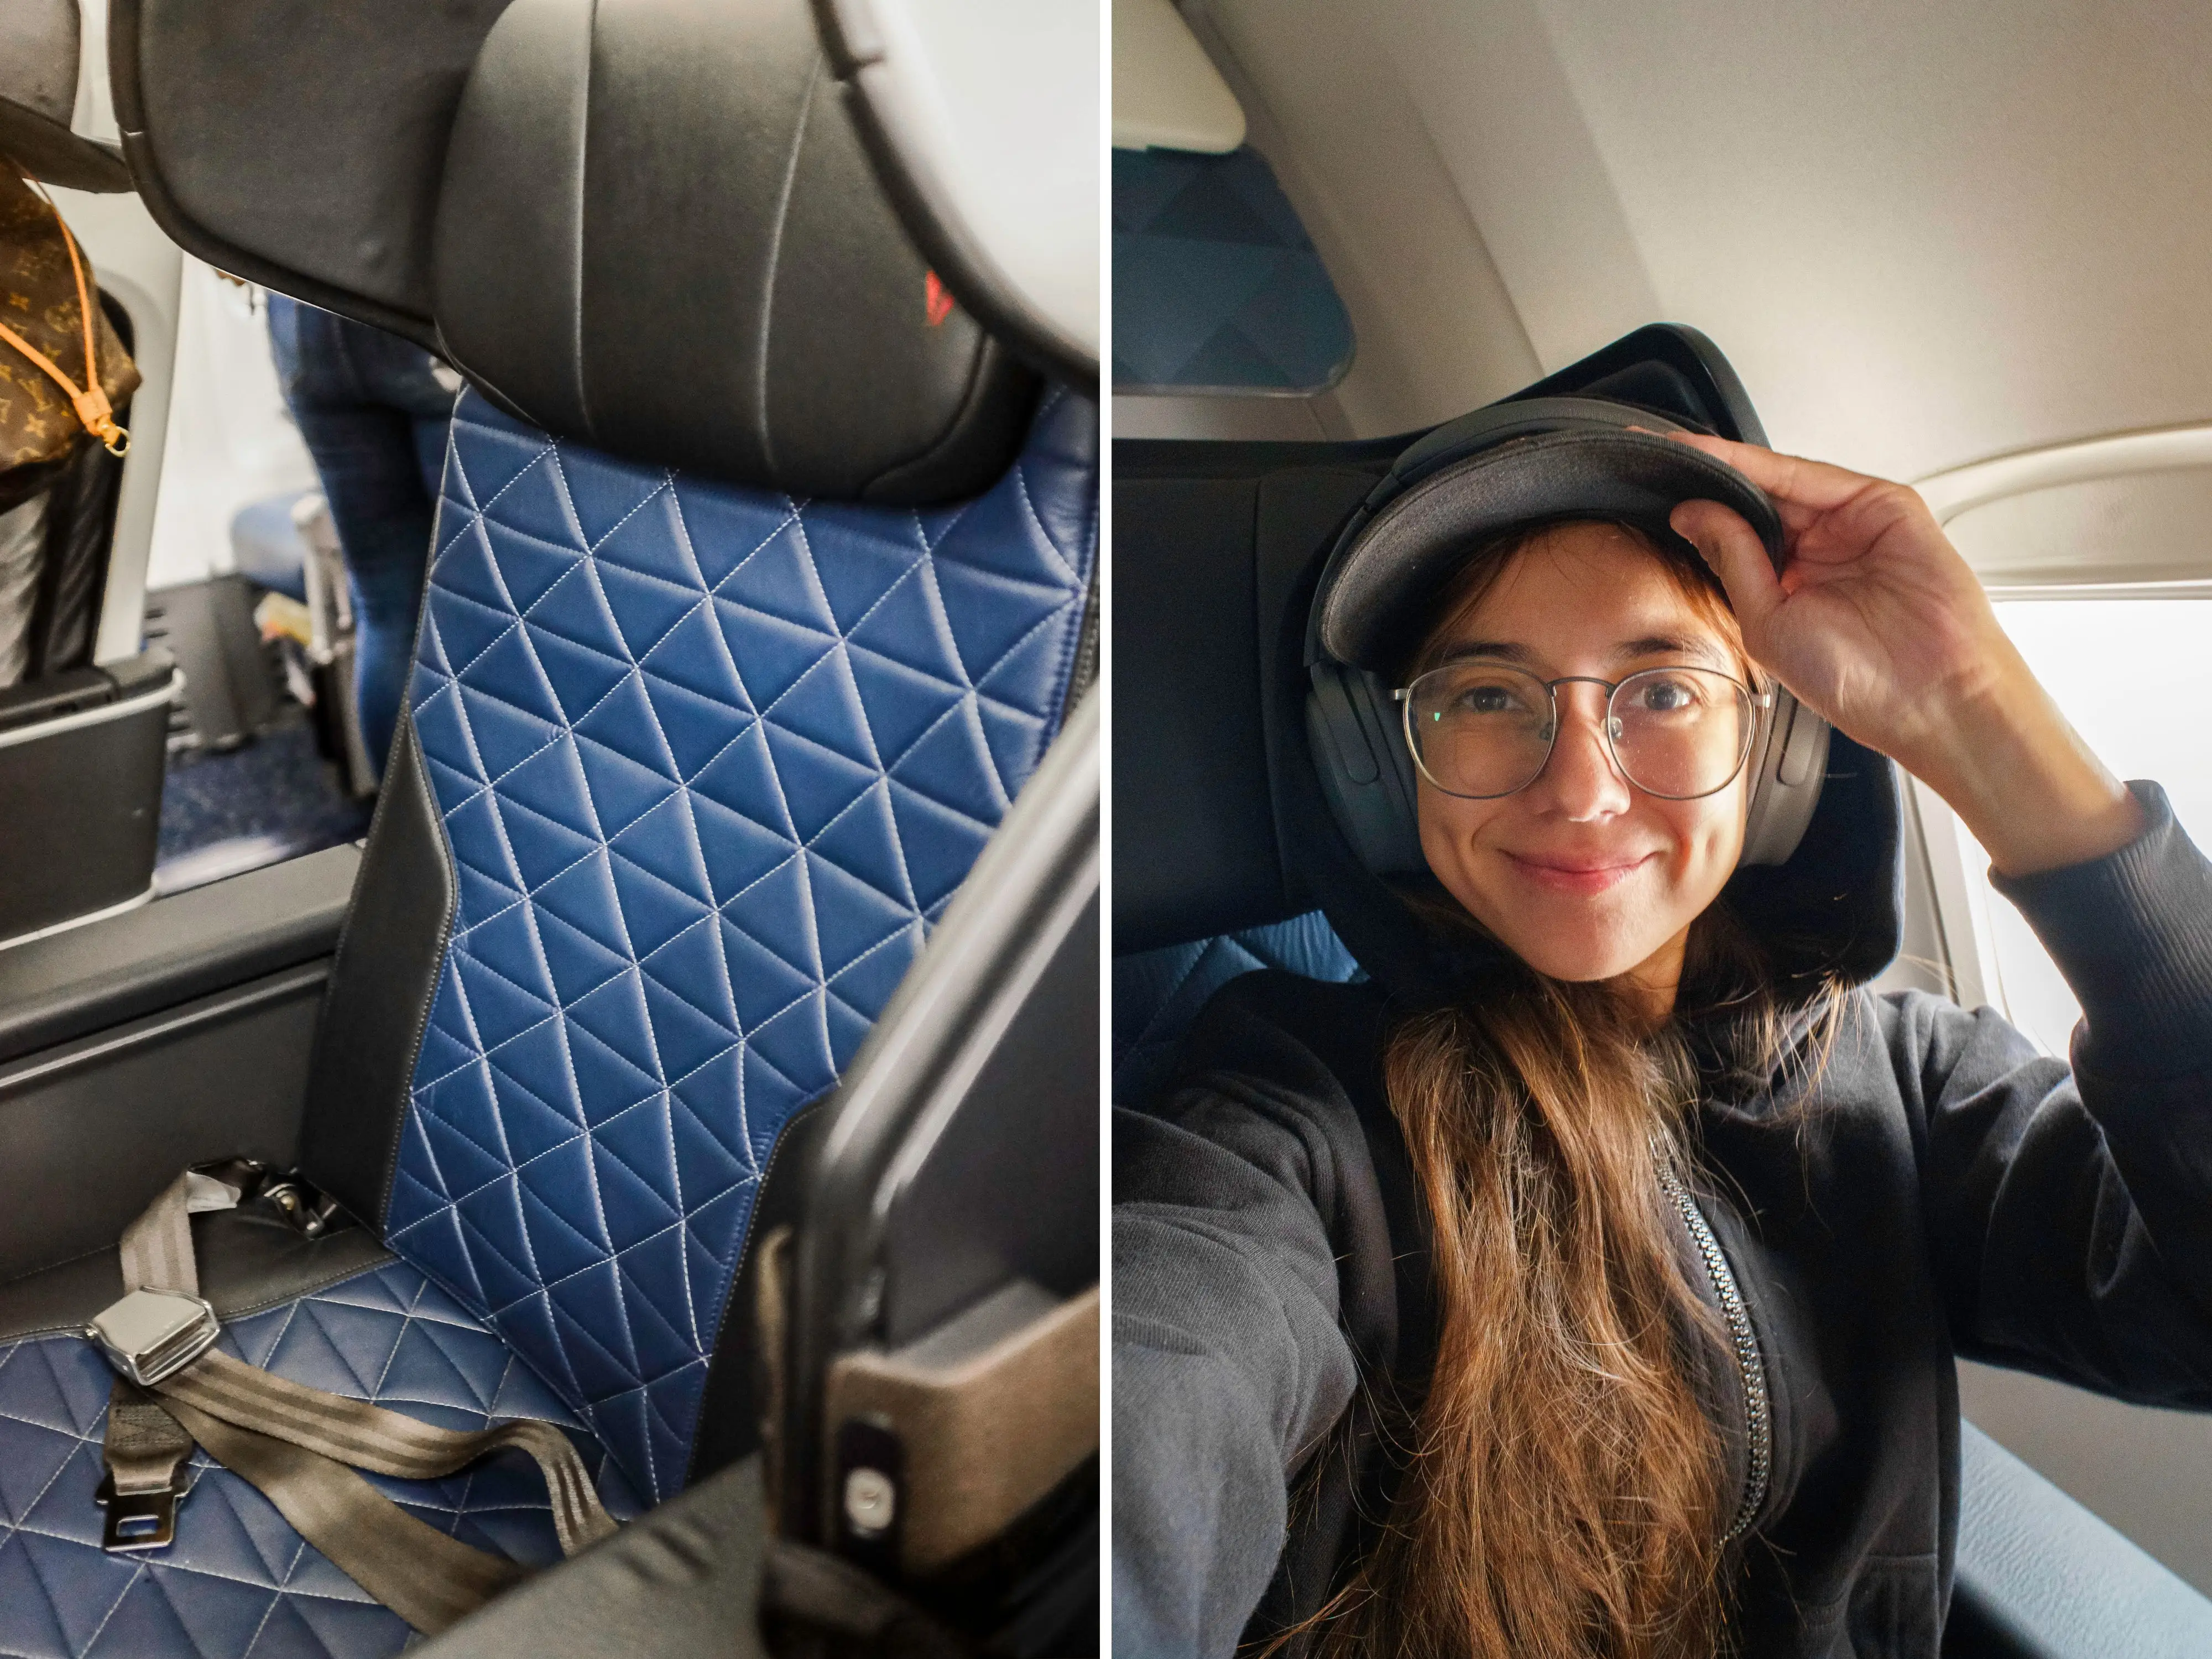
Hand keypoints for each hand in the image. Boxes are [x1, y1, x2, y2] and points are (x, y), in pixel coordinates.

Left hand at [1660, 432, 2140, 876]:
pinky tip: (1727, 461)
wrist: (1931, 697)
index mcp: (1790, 581)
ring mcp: (1853, 524)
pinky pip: (1817, 477)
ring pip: (1781, 480)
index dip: (1692, 507)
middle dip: (1704, 475)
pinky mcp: (1886, 506)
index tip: (1642, 488)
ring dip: (1729, 463)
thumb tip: (1693, 513)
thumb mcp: (1767, 623)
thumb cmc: (1859, 680)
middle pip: (1754, 497)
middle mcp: (1819, 549)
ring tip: (1676, 451)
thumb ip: (1734, 562)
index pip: (1734, 531)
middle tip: (1648, 454)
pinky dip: (1770, 466)